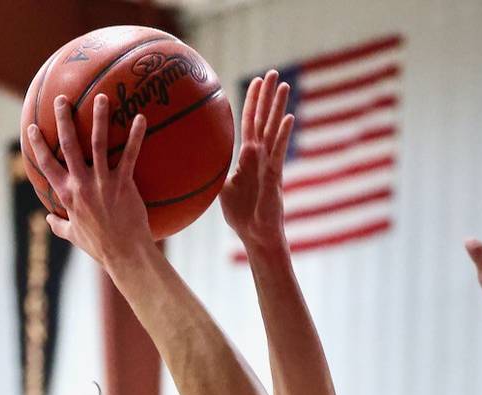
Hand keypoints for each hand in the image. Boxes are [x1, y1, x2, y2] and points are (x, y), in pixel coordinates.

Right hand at [28, 95, 152, 269]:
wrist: (125, 254)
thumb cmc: (100, 246)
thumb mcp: (74, 236)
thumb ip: (60, 225)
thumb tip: (48, 219)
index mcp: (67, 194)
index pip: (47, 165)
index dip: (38, 146)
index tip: (33, 128)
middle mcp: (82, 184)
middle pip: (69, 145)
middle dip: (64, 119)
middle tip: (62, 99)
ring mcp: (103, 182)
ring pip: (98, 143)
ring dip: (99, 118)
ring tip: (101, 97)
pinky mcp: (124, 184)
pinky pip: (130, 155)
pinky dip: (135, 136)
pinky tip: (140, 118)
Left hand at [220, 70, 293, 248]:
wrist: (256, 235)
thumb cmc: (241, 215)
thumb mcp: (221, 189)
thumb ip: (213, 172)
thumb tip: (192, 164)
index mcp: (248, 157)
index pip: (251, 123)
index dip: (253, 103)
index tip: (256, 82)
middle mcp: (261, 156)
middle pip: (265, 119)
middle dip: (268, 96)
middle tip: (273, 72)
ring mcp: (270, 163)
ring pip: (274, 129)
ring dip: (278, 107)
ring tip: (285, 85)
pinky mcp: (275, 176)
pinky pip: (279, 151)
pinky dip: (283, 135)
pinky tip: (289, 118)